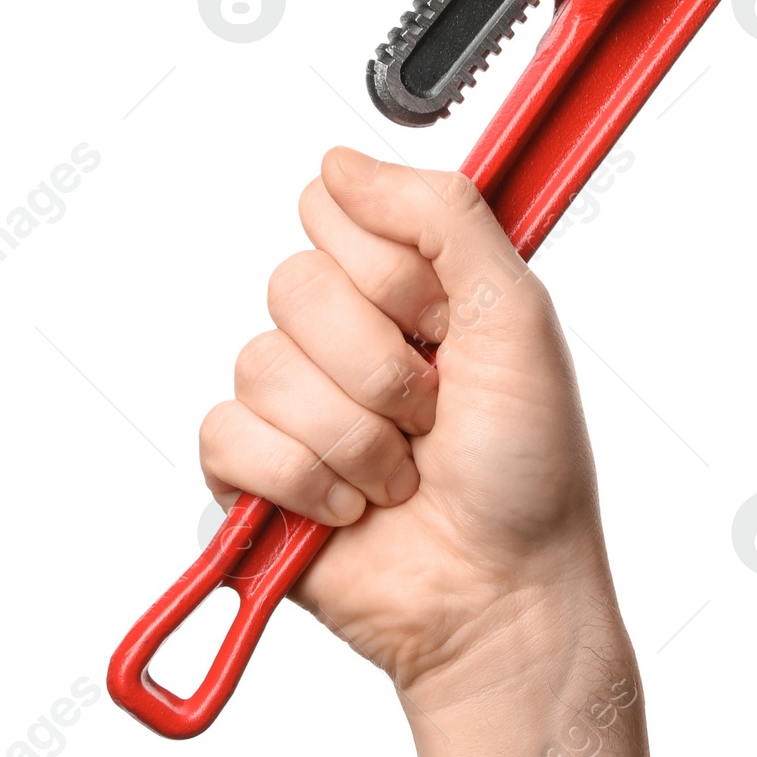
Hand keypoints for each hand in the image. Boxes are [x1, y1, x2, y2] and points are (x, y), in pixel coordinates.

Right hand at [198, 149, 619, 708]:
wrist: (501, 596)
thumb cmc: (528, 473)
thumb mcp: (517, 316)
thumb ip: (442, 216)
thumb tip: (342, 160)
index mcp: (407, 288)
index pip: (333, 211)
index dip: (392, 272)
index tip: (444, 323)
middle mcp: (345, 336)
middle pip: (293, 284)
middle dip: (379, 365)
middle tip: (431, 414)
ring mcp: (294, 404)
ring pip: (262, 362)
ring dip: (354, 435)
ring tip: (401, 475)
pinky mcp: (251, 474)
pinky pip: (227, 433)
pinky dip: (302, 480)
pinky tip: (349, 508)